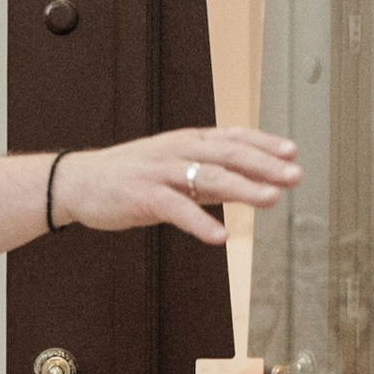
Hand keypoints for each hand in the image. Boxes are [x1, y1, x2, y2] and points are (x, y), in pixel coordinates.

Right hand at [52, 127, 299, 249]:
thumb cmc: (130, 176)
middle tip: (294, 174)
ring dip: (243, 188)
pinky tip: (220, 236)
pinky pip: (176, 209)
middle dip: (264, 164)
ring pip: (209, 177)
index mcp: (187, 142)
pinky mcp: (143, 196)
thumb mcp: (175, 170)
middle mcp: (178, 152)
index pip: (233, 138)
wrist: (79, 182)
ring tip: (271, 199)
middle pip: (228, 154)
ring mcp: (160, 172)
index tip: (292, 151)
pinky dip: (199, 222)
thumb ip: (212, 177)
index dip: (263, 143)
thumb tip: (252, 183)